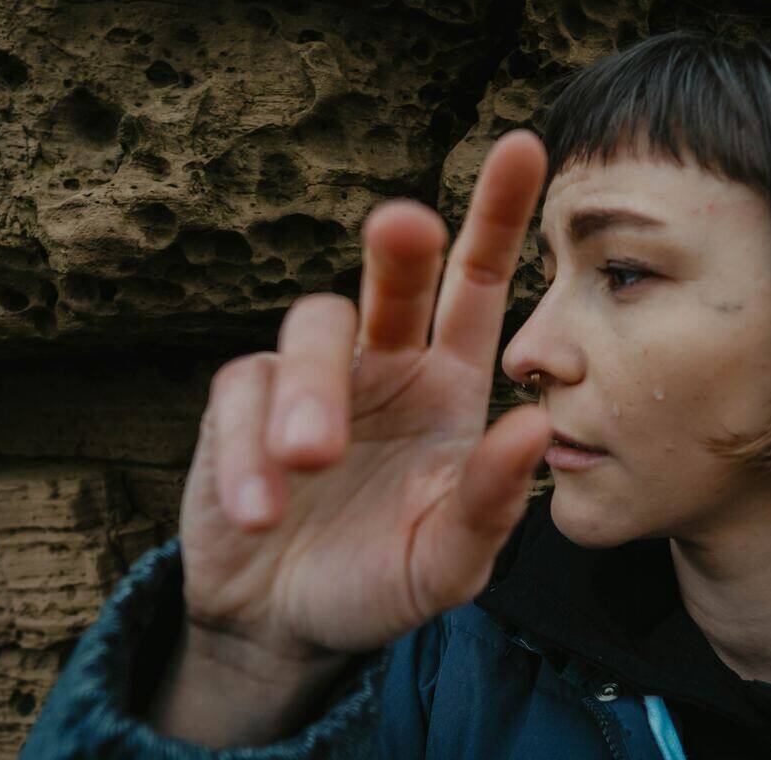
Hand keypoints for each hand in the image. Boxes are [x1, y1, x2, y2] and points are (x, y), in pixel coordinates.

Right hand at [177, 130, 550, 662]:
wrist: (287, 625)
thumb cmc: (383, 580)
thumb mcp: (448, 561)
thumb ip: (489, 504)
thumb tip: (532, 427)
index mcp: (448, 386)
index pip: (479, 286)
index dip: (499, 217)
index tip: (524, 146)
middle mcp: (385, 365)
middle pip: (394, 277)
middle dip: (399, 245)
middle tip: (402, 224)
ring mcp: (310, 381)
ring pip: (312, 329)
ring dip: (310, 394)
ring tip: (312, 461)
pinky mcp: (238, 406)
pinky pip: (240, 393)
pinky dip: (247, 453)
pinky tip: (261, 512)